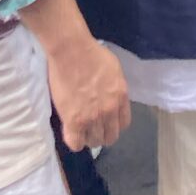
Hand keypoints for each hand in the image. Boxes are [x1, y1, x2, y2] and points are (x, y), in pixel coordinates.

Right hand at [47, 34, 130, 151]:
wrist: (72, 51)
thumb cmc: (91, 53)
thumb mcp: (114, 70)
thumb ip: (115, 88)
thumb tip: (112, 97)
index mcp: (121, 96)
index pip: (124, 124)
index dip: (114, 124)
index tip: (105, 121)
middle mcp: (109, 110)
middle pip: (110, 137)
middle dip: (101, 133)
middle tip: (91, 126)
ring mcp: (92, 117)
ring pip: (94, 141)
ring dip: (88, 136)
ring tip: (80, 129)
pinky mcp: (74, 121)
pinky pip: (76, 143)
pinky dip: (75, 141)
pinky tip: (71, 132)